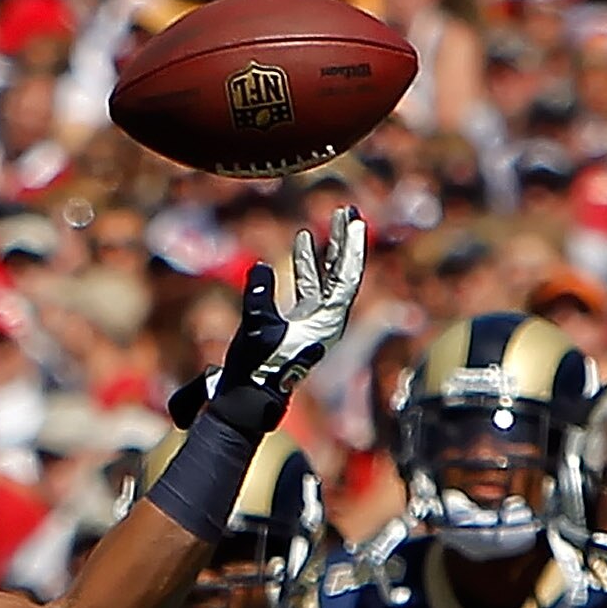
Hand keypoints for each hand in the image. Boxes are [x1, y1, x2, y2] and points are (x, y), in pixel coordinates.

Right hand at [202, 209, 366, 429]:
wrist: (250, 395)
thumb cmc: (257, 366)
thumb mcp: (258, 328)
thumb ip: (259, 297)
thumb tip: (260, 269)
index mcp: (327, 320)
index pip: (347, 277)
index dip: (352, 247)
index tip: (356, 221)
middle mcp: (328, 318)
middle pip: (343, 273)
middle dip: (345, 242)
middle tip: (348, 212)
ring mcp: (315, 320)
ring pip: (327, 278)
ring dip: (325, 252)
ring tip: (324, 225)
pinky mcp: (300, 322)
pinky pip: (310, 287)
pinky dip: (306, 266)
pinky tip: (300, 246)